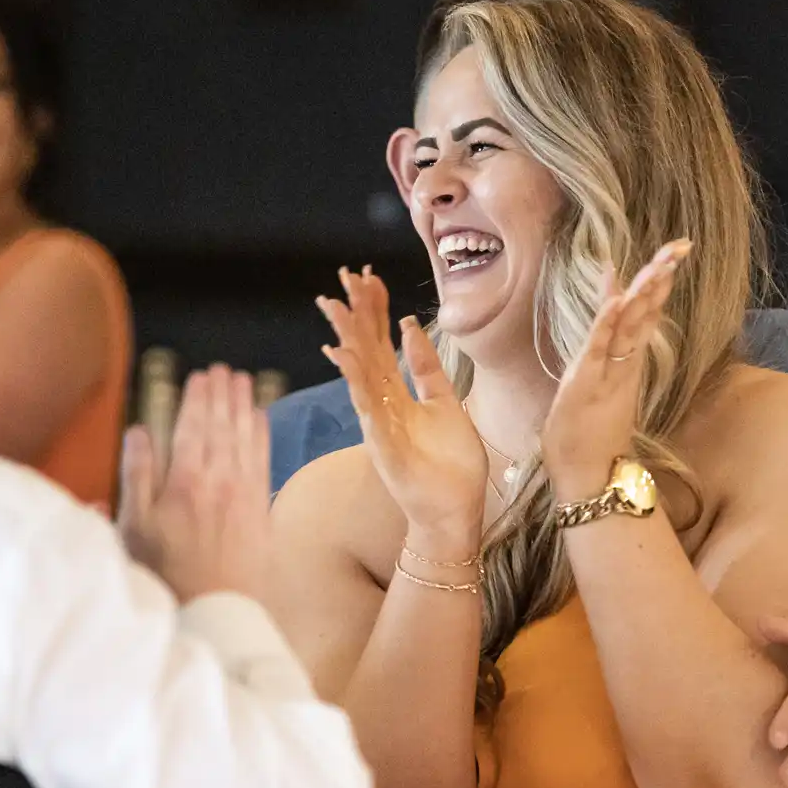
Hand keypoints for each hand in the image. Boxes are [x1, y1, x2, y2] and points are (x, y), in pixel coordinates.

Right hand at [117, 365, 271, 602]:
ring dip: (244, 406)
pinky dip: (262, 435)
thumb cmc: (165, 572)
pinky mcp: (261, 509)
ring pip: (246, 438)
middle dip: (223, 395)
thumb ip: (137, 475)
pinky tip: (261, 419)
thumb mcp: (134, 527)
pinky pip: (264, 460)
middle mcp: (220, 481)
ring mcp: (245, 494)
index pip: (194, 427)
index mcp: (185, 482)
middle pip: (223, 426)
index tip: (201, 376)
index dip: (198, 399)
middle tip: (224, 370)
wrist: (213, 610)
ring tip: (244, 382)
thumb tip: (140, 431)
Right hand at [317, 266, 486, 550]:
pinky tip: (343, 355)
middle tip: (343, 276)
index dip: (375, 310)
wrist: (454, 512)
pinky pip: (367, 408)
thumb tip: (411, 327)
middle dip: (355, 313)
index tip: (367, 276)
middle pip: (366, 349)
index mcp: (399, 394)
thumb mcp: (446, 403)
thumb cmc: (451, 465)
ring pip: (360, 372)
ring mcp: (380, 424)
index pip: (382, 342)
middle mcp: (383, 405)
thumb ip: (428, 368)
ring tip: (333, 305)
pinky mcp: (383, 445)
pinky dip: (355, 381)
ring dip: (346, 338)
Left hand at [540, 240, 687, 499]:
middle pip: (645, 312)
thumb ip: (605, 344)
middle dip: (660, 276)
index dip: (658, 280)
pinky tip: (619, 299)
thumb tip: (611, 315)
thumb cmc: (589, 433)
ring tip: (660, 263)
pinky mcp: (586, 383)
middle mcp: (623, 364)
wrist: (587, 477)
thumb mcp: (596, 380)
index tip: (675, 251)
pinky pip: (599, 348)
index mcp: (626, 361)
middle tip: (681, 245)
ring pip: (628, 326)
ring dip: (643, 293)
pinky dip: (608, 323)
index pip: (645, 312)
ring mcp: (607, 373)